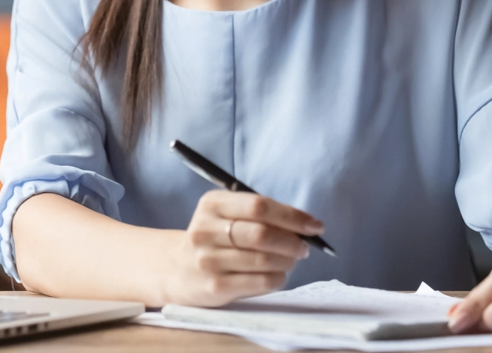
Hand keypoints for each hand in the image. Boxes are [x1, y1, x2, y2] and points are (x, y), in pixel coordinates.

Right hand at [163, 190, 322, 306]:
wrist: (177, 269)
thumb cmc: (214, 238)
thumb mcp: (226, 214)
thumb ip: (260, 214)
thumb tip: (306, 224)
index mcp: (212, 204)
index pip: (259, 206)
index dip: (292, 216)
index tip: (314, 225)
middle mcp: (206, 230)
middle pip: (261, 233)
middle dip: (292, 241)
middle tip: (304, 247)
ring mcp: (208, 260)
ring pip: (263, 260)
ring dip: (287, 261)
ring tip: (291, 260)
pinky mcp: (215, 286)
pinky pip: (259, 282)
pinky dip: (278, 278)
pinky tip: (278, 274)